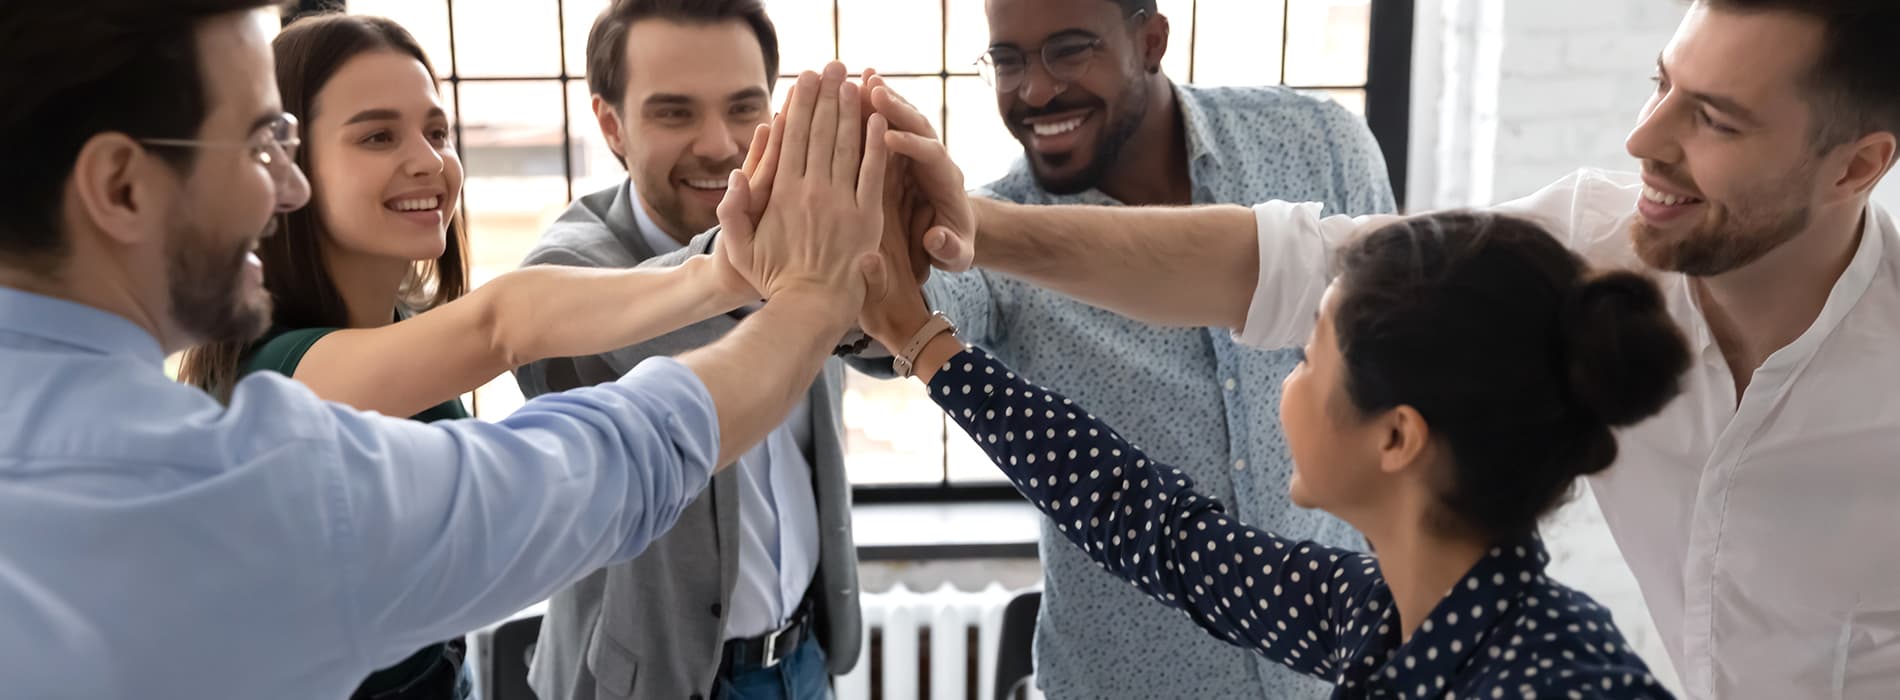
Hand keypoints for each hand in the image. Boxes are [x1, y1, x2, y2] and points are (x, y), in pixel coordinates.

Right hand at [717, 62, 889, 324]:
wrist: (812, 308)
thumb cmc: (773, 279)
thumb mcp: (738, 249)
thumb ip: (732, 212)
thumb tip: (736, 174)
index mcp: (783, 193)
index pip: (792, 139)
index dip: (799, 106)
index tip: (803, 80)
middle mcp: (813, 191)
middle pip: (820, 133)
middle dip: (826, 96)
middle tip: (831, 66)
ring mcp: (843, 202)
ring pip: (847, 145)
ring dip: (851, 110)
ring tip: (853, 80)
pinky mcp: (868, 217)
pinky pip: (873, 173)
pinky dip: (877, 144)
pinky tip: (878, 119)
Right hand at [868, 75, 976, 272]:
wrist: (954, 234)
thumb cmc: (953, 248)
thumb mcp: (957, 256)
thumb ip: (949, 249)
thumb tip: (937, 238)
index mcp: (947, 181)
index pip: (932, 155)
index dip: (912, 145)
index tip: (889, 138)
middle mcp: (934, 158)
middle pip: (919, 125)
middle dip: (897, 109)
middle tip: (873, 91)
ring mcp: (918, 149)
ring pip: (901, 117)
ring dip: (882, 98)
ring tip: (858, 78)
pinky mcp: (902, 149)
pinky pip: (886, 124)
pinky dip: (871, 107)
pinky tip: (850, 88)